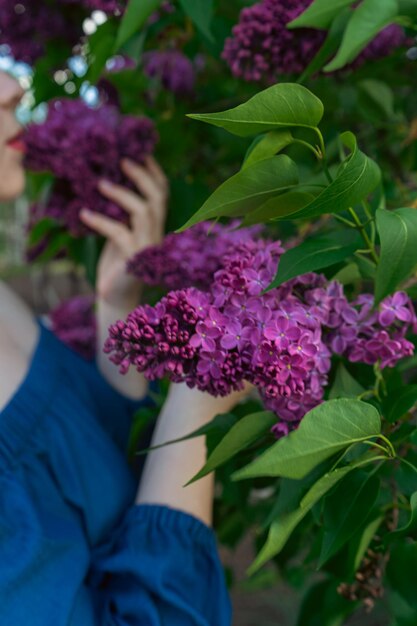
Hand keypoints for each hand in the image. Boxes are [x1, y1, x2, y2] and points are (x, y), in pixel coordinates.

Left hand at [80, 156, 167, 306]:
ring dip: (121, 194)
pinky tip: (83, 214)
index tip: (139, 152)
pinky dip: (100, 220)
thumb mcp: (120, 232)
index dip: (154, 172)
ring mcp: (147, 246)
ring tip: (99, 183)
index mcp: (156, 224)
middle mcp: (157, 233)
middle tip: (121, 161)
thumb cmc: (116, 262)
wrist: (116, 295)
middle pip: (158, 197)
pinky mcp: (134, 258)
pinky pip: (118, 232)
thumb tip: (104, 180)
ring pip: (143, 211)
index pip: (162, 193)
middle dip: (142, 176)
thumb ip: (120, 212)